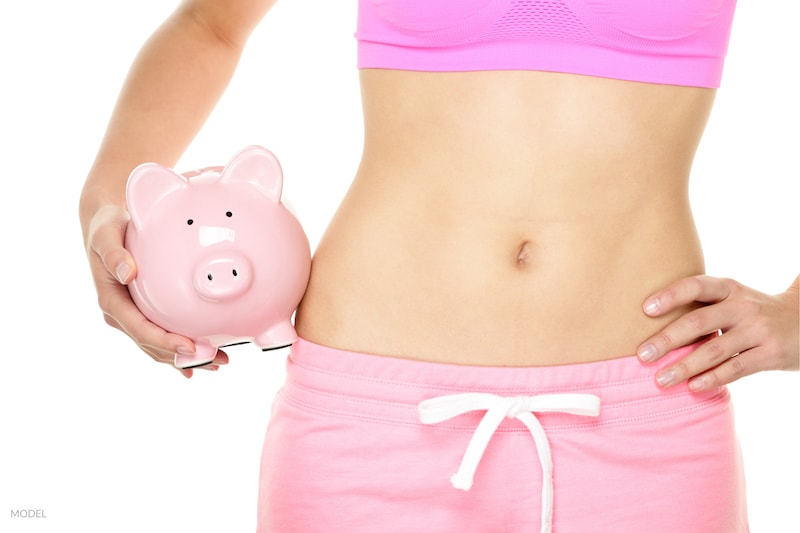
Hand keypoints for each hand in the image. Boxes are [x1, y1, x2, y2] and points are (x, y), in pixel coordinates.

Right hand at [83, 203, 228, 377]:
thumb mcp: (105, 236)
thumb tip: (127, 273)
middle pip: (154, 345)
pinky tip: (202, 358)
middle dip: (184, 357)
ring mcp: (133, 316)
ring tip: (218, 362)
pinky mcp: (144, 312)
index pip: (141, 330)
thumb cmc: (106, 230)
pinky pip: (164, 334)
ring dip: (188, 358)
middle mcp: (122, 315)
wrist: (105, 226)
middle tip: (216, 360)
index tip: (190, 347)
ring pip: (160, 346)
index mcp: (112, 302)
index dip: (165, 342)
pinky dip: (183, 348)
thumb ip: (114, 255)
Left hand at [637, 275, 798, 390]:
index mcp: (729, 288)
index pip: (695, 286)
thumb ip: (702, 307)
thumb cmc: (751, 312)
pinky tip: (692, 387)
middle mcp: (743, 306)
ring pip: (714, 350)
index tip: (645, 309)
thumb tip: (651, 326)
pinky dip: (712, 379)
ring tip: (661, 380)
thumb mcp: (732, 299)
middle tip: (642, 355)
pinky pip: (736, 369)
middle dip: (667, 340)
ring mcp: (759, 330)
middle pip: (699, 322)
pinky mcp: (771, 354)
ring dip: (684, 367)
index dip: (670, 296)